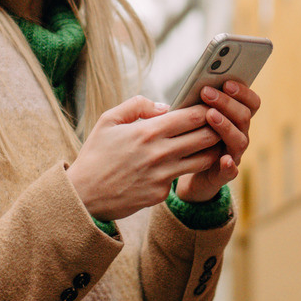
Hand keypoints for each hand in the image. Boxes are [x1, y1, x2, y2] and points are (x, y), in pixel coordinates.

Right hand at [68, 96, 221, 222]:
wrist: (83, 195)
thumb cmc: (95, 154)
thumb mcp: (108, 120)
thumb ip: (137, 105)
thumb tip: (164, 107)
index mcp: (148, 131)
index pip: (192, 116)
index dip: (207, 109)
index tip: (211, 106)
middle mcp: (160, 153)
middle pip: (206, 137)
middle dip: (216, 128)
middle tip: (217, 124)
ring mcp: (162, 175)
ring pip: (204, 160)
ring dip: (210, 150)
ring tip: (208, 143)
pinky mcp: (161, 193)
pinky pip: (182, 177)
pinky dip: (185, 169)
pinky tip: (183, 163)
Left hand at [174, 80, 259, 202]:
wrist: (184, 169)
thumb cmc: (190, 136)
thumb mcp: (194, 116)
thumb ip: (200, 103)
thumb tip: (196, 85)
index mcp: (236, 120)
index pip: (251, 103)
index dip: (243, 92)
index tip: (226, 82)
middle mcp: (239, 135)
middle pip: (244, 117)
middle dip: (226, 103)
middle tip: (206, 92)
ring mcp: (233, 155)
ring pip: (240, 140)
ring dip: (226, 126)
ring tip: (210, 115)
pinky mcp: (223, 175)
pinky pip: (231, 171)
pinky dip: (230, 165)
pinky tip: (224, 159)